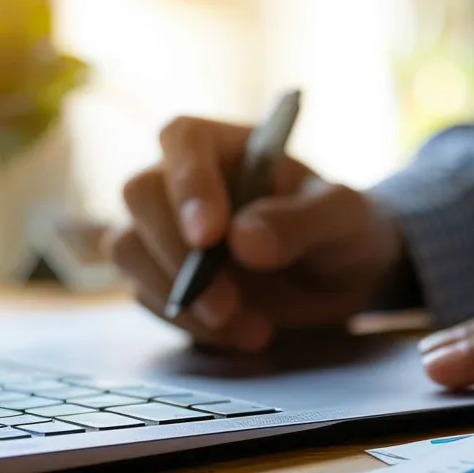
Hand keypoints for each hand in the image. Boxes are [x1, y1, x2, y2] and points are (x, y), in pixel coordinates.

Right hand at [108, 116, 406, 349]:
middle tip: (225, 304)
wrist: (342, 277)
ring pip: (129, 248)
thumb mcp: (343, 218)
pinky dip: (191, 324)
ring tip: (252, 328)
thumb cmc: (342, 228)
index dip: (188, 183)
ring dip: (179, 298)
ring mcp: (164, 228)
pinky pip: (148, 296)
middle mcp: (182, 179)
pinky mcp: (161, 276)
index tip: (210, 236)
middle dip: (177, 255)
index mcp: (226, 144)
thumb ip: (301, 220)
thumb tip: (242, 240)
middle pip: (141, 194)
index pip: (183, 139)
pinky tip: (248, 333)